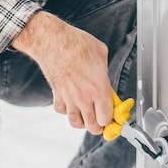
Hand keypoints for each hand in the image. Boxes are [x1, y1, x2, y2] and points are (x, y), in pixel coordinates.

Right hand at [12, 11, 114, 133]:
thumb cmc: (76, 44)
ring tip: (87, 116)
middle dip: (99, 126)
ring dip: (83, 122)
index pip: (107, 117)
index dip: (112, 119)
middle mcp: (84, 97)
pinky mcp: (57, 94)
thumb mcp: (101, 54)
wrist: (53, 42)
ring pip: (76, 122)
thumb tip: (105, 78)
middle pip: (93, 126)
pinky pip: (61, 111)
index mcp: (99, 88)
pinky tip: (70, 103)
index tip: (114, 115)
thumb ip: (104, 72)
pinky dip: (66, 110)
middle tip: (102, 119)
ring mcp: (69, 98)